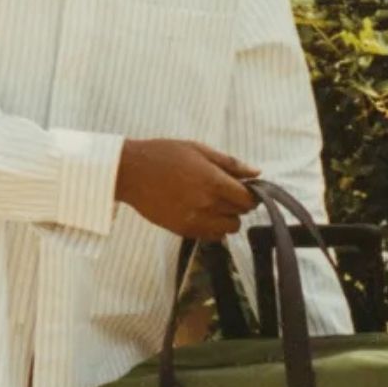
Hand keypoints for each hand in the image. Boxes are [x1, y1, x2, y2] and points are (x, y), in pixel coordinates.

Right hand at [117, 139, 258, 240]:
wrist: (130, 172)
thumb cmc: (164, 155)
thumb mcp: (198, 150)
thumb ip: (230, 163)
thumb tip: (257, 173)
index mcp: (213, 181)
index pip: (248, 199)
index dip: (251, 194)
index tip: (245, 188)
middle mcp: (206, 204)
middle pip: (241, 214)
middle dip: (239, 204)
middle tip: (227, 193)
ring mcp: (194, 220)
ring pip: (229, 229)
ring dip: (227, 218)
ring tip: (214, 204)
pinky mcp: (183, 230)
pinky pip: (211, 237)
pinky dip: (213, 227)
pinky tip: (202, 213)